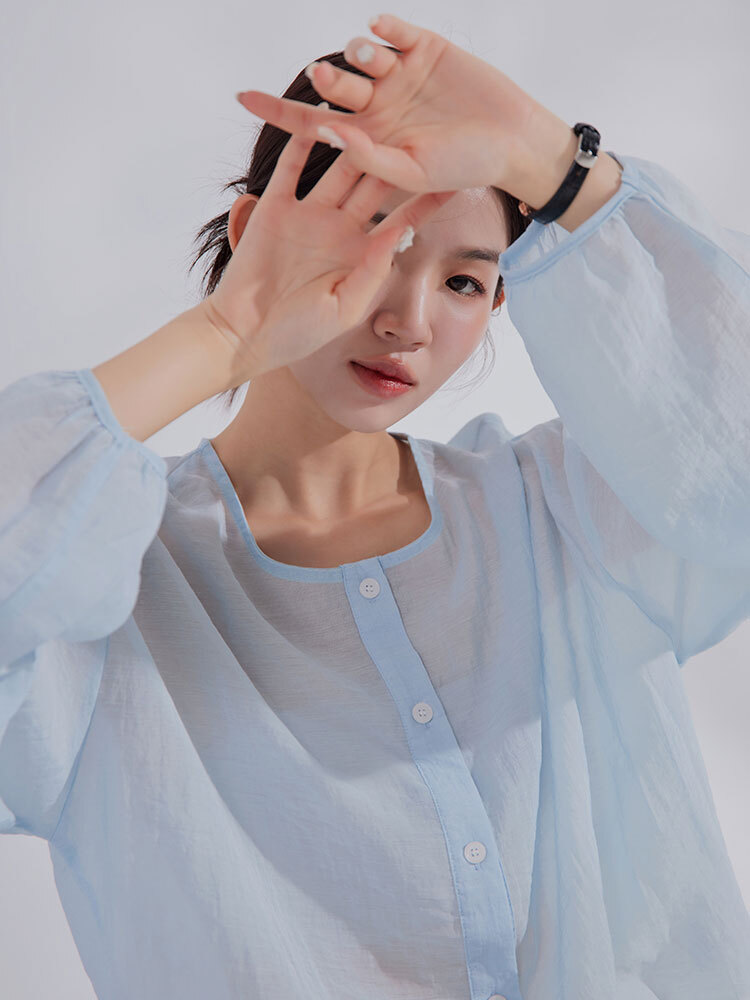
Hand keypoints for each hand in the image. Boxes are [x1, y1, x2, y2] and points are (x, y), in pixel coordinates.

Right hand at [204, 130, 456, 380]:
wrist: (245, 334)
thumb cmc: (298, 333)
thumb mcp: (344, 309)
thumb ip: (371, 272)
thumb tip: (398, 234)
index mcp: (360, 255)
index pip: (401, 220)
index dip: (427, 201)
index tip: (457, 179)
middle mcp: (338, 229)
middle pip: (374, 184)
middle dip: (398, 156)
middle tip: (423, 123)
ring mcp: (308, 215)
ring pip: (338, 168)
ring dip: (355, 140)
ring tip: (378, 107)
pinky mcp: (275, 209)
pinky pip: (291, 167)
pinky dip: (302, 141)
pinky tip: (320, 115)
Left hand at [235, 13, 544, 197]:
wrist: (513, 142)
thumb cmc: (465, 167)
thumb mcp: (412, 172)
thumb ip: (369, 156)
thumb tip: (326, 133)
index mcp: (369, 139)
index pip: (312, 124)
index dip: (277, 111)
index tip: (241, 97)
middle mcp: (379, 105)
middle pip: (334, 85)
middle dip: (326, 79)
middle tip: (325, 77)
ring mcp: (401, 75)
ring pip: (361, 53)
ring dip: (358, 53)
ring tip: (375, 61)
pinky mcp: (426, 48)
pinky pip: (394, 29)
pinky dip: (385, 27)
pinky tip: (386, 32)